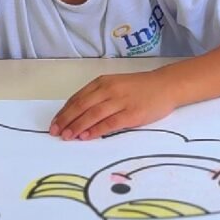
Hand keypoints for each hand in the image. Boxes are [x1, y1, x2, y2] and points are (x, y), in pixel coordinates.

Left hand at [50, 71, 177, 140]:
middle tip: (55, 132)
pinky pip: (109, 123)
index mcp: (102, 82)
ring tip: (67, 136)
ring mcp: (120, 101)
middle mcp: (109, 90)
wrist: (166, 86)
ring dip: (77, 126)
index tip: (54, 123)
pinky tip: (86, 137)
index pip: (77, 98)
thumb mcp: (115, 86)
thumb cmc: (139, 88)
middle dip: (66, 120)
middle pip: (81, 106)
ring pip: (92, 114)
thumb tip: (78, 115)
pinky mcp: (131, 114)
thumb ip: (98, 97)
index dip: (64, 112)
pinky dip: (95, 130)